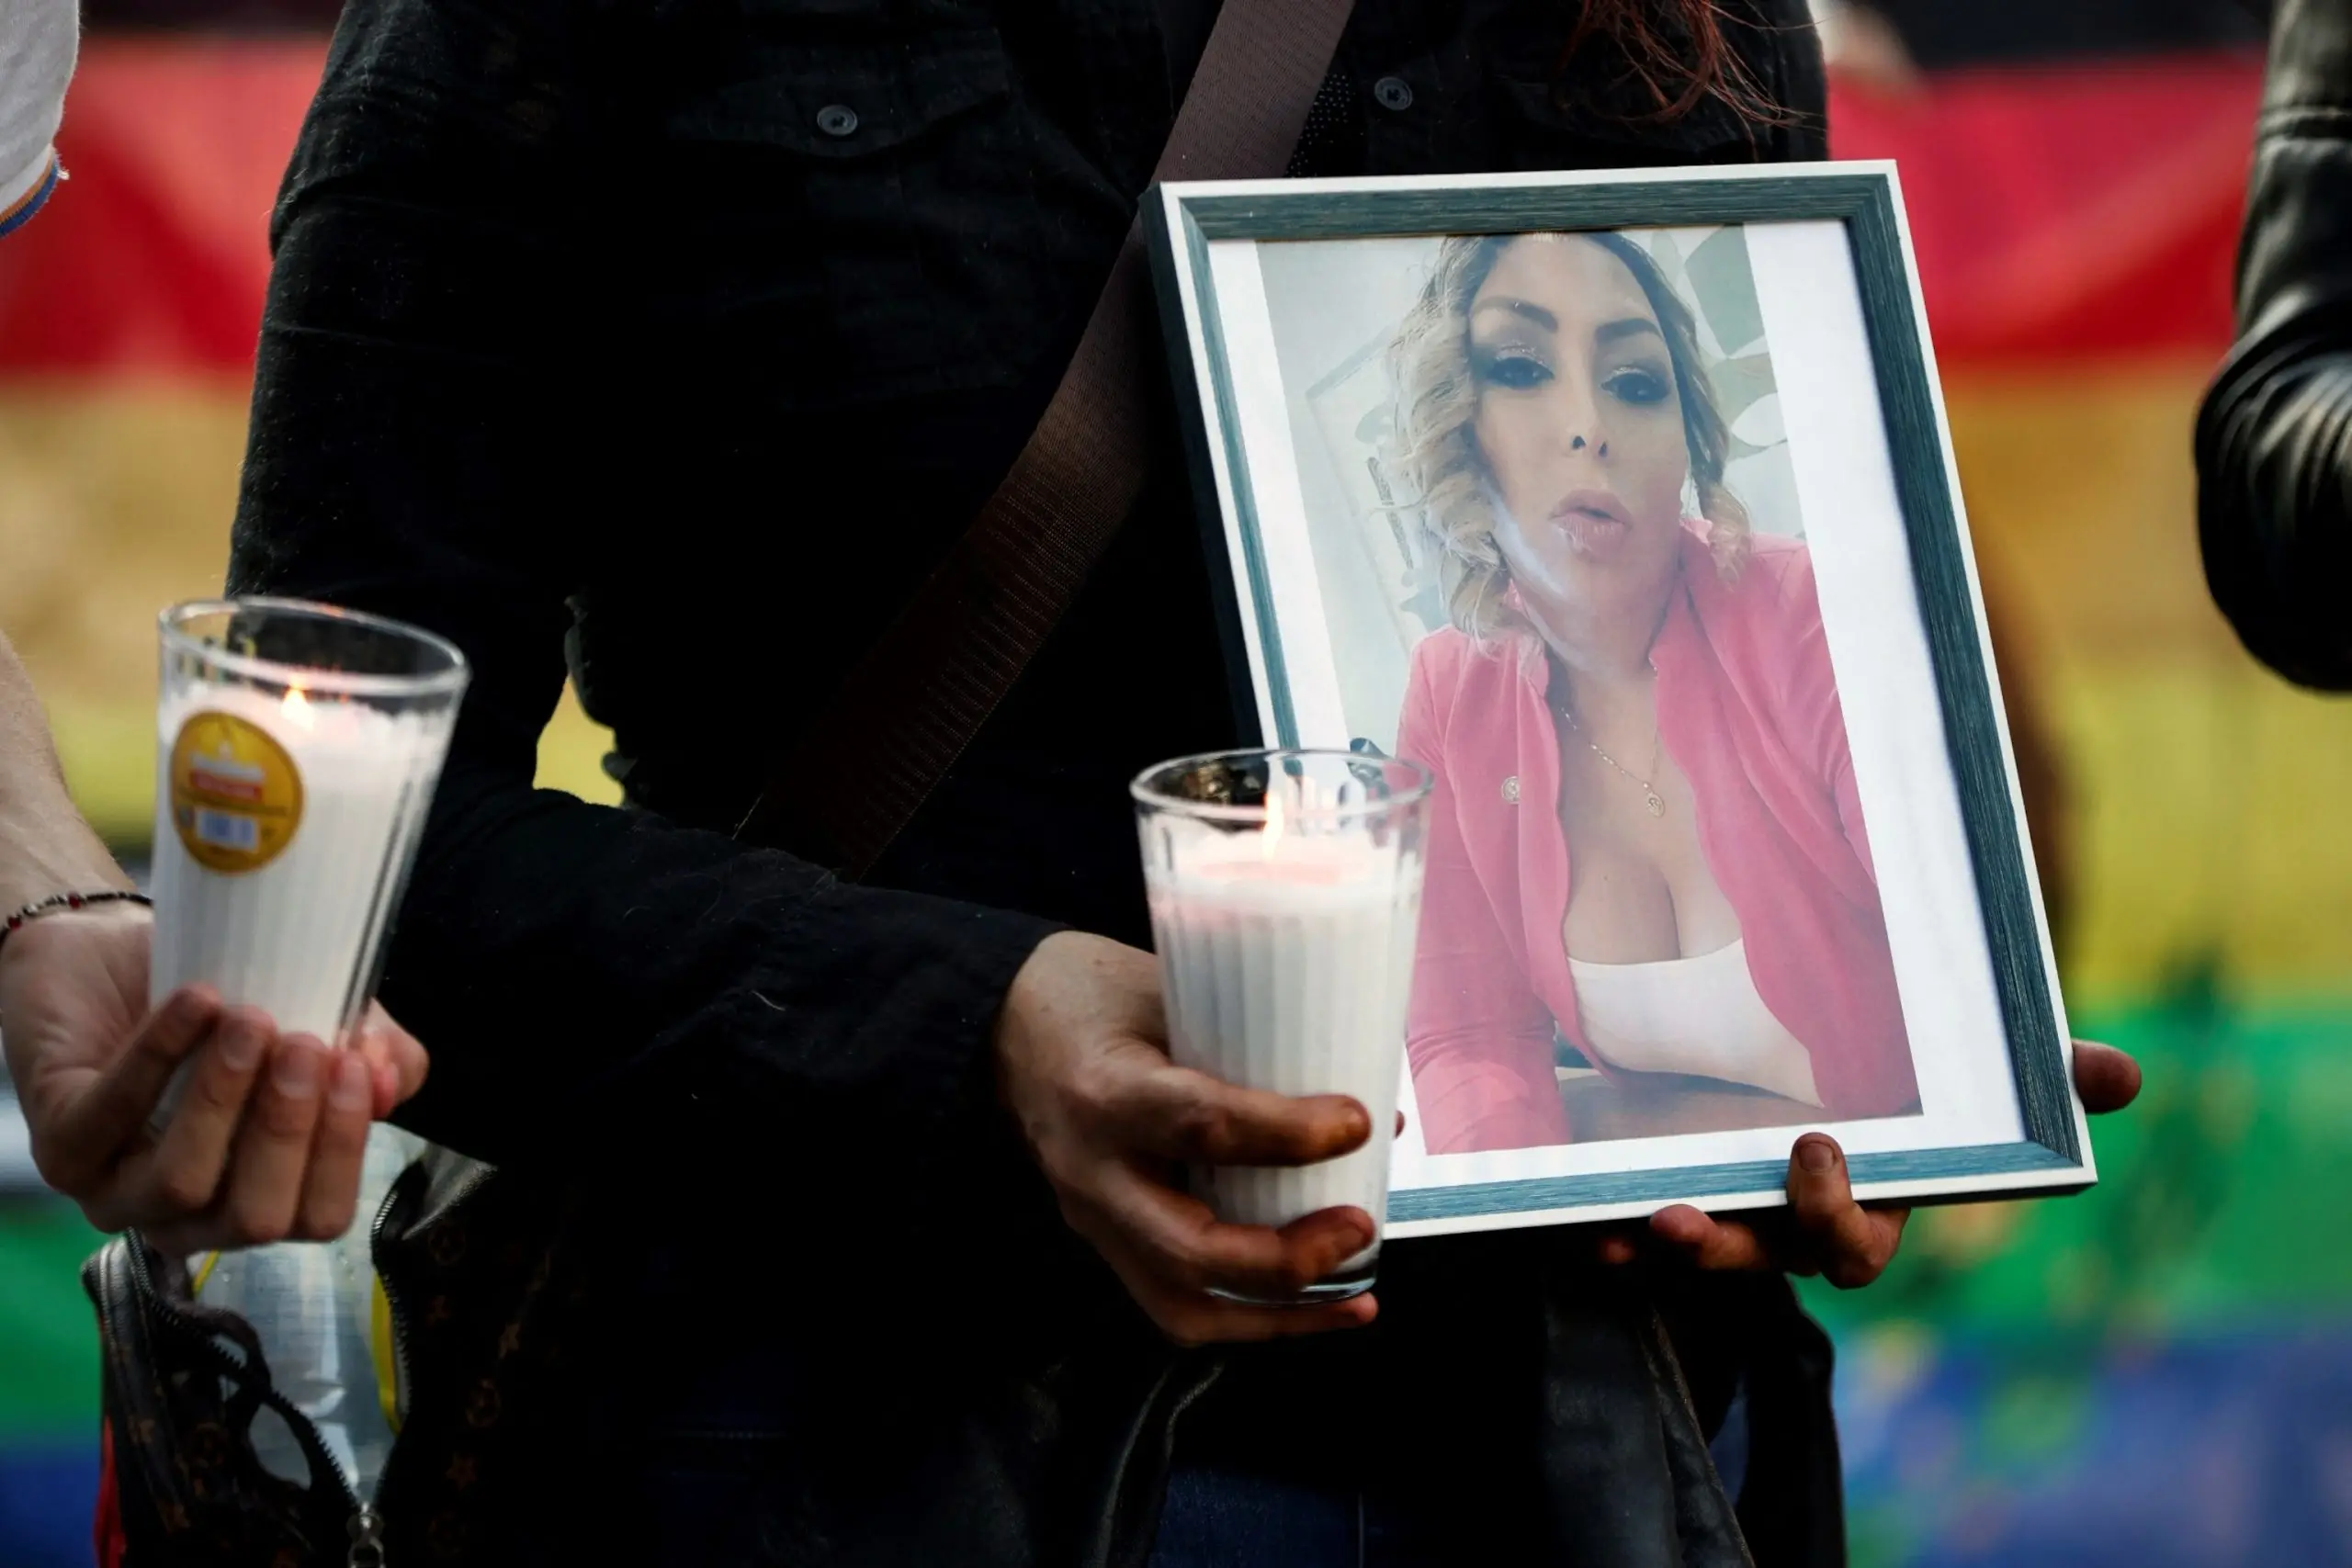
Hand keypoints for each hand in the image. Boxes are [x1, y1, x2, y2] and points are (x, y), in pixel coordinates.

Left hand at [0, 905, 428, 1253]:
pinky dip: (162, 1055)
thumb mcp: (318, 1017)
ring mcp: (117, 1192)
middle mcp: (187, 1215)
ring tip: (251, 1021)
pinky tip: (198, 1001)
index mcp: (257, 1194)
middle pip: (255, 1219)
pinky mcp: (59, 1150)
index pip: (317, 1218)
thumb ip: (372, 1054)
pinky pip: (114, 1116)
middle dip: (288, 1131)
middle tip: (305, 1045)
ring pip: (183, 1185)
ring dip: (225, 1098)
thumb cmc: (224, 999)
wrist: (109, 955)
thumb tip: (387, 1081)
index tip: (353, 1069)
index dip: (343, 1153)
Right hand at [996, 931, 1380, 1345]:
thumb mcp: (1166, 991)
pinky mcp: (1103, 1242)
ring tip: (1354, 1297)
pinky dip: (1249, 1318)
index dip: (1286, 1133)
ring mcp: (1092, 1218)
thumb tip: (1374, 1112)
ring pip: (1182, 1304)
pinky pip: (1174, 1304)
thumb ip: (1254, 1047)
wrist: (1000, 1028)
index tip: (1358, 1123)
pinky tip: (1312, 1308)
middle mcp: (1094, 1170)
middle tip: (1359, 1225)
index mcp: (1107, 1090)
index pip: (1199, 1124)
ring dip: (1278, 1315)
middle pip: (1189, 1248)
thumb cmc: (1093, 996)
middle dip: (1287, 1257)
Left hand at [1602, 1038, 2144, 1283]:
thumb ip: (2045, 1073)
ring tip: (1617, 1228)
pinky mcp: (1678, 1189)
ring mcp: (1733, 1212)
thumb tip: (2119, 1074)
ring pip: (1695, 1251)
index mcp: (1867, 1205)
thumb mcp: (1980, 1070)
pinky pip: (1636, 1229)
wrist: (1826, 1049)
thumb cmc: (1924, 1077)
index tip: (1814, 1149)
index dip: (1835, 1215)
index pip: (1855, 1245)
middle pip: (1760, 1261)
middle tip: (1680, 1212)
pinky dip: (1603, 1230)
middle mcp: (1793, 1225)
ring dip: (1654, 1249)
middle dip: (1721, 1248)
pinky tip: (1573, 1222)